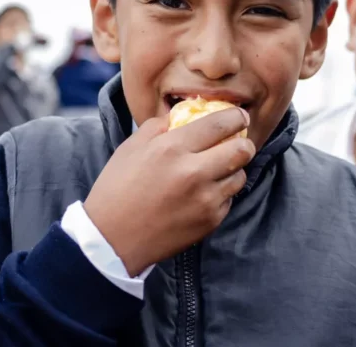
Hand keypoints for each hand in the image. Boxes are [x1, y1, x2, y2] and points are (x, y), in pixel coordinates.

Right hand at [83, 107, 254, 276]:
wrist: (113, 239)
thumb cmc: (116, 189)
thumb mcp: (130, 148)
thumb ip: (157, 127)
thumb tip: (180, 117)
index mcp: (171, 148)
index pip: (220, 123)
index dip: (236, 117)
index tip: (238, 117)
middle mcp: (193, 171)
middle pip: (242, 149)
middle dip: (243, 142)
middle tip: (235, 142)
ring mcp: (205, 198)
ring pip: (241, 175)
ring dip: (233, 169)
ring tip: (217, 169)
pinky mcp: (210, 221)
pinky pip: (229, 199)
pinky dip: (220, 193)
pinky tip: (202, 193)